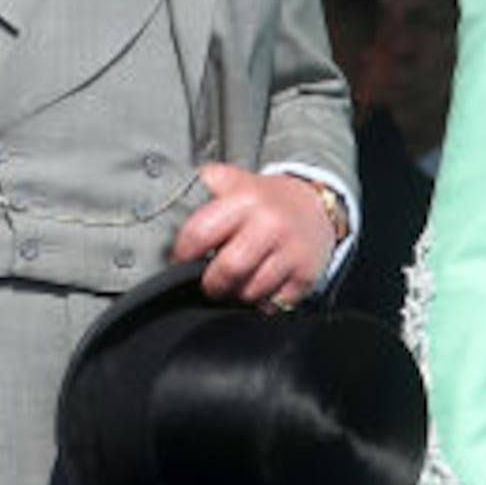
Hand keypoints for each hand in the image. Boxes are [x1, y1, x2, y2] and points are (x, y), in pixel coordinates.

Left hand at [173, 164, 333, 309]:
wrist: (316, 205)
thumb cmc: (268, 200)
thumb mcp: (238, 181)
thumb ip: (205, 186)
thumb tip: (169, 199)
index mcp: (246, 199)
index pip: (200, 233)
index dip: (184, 252)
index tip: (182, 259)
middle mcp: (270, 225)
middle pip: (227, 269)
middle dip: (211, 282)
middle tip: (209, 281)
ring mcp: (290, 252)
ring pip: (250, 291)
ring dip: (237, 294)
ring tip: (235, 283)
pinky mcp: (305, 275)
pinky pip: (273, 303)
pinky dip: (261, 302)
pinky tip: (260, 288)